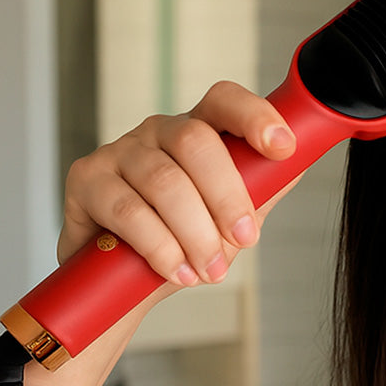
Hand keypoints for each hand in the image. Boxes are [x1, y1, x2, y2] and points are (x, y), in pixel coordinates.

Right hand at [58, 81, 298, 287]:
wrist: (120, 284)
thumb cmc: (178, 241)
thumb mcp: (227, 219)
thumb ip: (259, 190)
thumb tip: (300, 163)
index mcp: (196, 132)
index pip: (224, 101)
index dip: (256, 116)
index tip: (283, 147)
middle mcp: (157, 131)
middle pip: (196, 141)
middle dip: (227, 195)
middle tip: (245, 239)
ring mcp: (119, 151)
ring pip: (164, 181)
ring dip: (194, 232)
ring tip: (208, 270)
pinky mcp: (86, 178)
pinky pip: (128, 209)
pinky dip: (160, 246)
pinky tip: (176, 271)